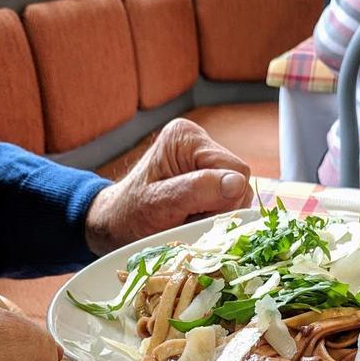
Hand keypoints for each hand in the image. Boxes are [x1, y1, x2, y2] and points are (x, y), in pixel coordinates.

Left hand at [85, 118, 253, 254]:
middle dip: (221, 207)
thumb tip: (237, 183)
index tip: (195, 215)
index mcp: (186, 137)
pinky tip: (194, 215)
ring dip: (219, 212)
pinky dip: (217, 213)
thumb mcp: (159, 205)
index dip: (225, 200)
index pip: (236, 170)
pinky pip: (232, 198)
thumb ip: (197, 191)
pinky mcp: (210, 174)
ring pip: (239, 192)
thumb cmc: (130, 214)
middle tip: (189, 218)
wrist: (118, 222)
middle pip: (241, 180)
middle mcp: (200, 141)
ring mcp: (206, 157)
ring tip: (189, 217)